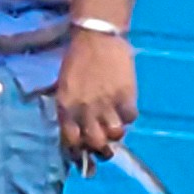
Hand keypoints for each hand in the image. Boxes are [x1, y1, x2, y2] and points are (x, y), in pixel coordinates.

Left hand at [57, 21, 137, 163]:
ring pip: (116, 134)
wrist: (96, 36)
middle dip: (101, 149)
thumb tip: (76, 134)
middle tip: (105, 146)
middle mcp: (85, 109)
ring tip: (116, 126)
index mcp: (66, 107)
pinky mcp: (126, 94)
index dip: (78, 154)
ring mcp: (106, 103)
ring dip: (116, 133)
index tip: (85, 157)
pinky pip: (131, 117)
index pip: (70, 142)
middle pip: (95, 143)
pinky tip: (125, 108)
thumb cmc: (76, 59)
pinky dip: (129, 116)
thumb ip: (68, 111)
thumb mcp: (63, 87)